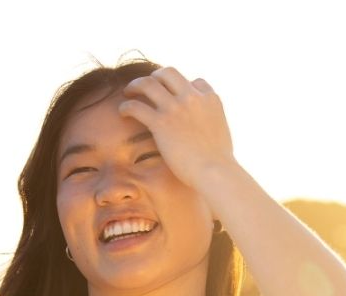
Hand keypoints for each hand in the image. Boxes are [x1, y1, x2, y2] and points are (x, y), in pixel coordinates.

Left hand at [119, 66, 234, 191]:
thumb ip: (213, 125)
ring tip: (128, 92)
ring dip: (136, 85)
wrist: (215, 172)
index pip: (195, 82)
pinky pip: (136, 106)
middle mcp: (192, 98)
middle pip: (168, 73)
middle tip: (146, 86)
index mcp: (210, 99)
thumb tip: (209, 132)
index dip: (183, 87)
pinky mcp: (161, 123)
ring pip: (148, 83)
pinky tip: (122, 112)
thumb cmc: (219, 163)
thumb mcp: (222, 135)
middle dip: (155, 76)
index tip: (174, 95)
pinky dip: (126, 106)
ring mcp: (176, 108)